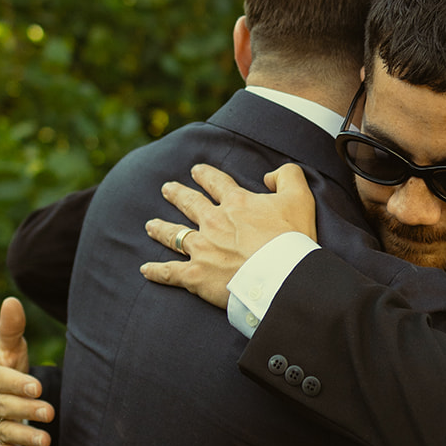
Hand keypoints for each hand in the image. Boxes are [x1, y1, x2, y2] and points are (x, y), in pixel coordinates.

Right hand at [0, 297, 54, 445]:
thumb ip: (10, 328)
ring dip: (24, 438)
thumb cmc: (7, 366)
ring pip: (1, 432)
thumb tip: (12, 300)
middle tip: (50, 413)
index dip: (17, 384)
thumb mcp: (9, 348)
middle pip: (1, 407)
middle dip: (25, 411)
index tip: (39, 387)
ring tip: (47, 441)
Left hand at [140, 162, 316, 309]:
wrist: (280, 275)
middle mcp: (213, 222)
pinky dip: (156, 271)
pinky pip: (170, 272)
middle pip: (189, 204)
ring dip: (161, 228)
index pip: (216, 183)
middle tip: (167, 189)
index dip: (206, 175)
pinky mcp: (195, 275)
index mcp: (236, 203)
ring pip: (174, 235)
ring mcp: (201, 249)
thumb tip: (268, 175)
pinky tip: (145, 269)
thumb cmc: (292, 239)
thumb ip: (286, 176)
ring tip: (150, 224)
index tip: (197, 170)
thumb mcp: (300, 197)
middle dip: (177, 194)